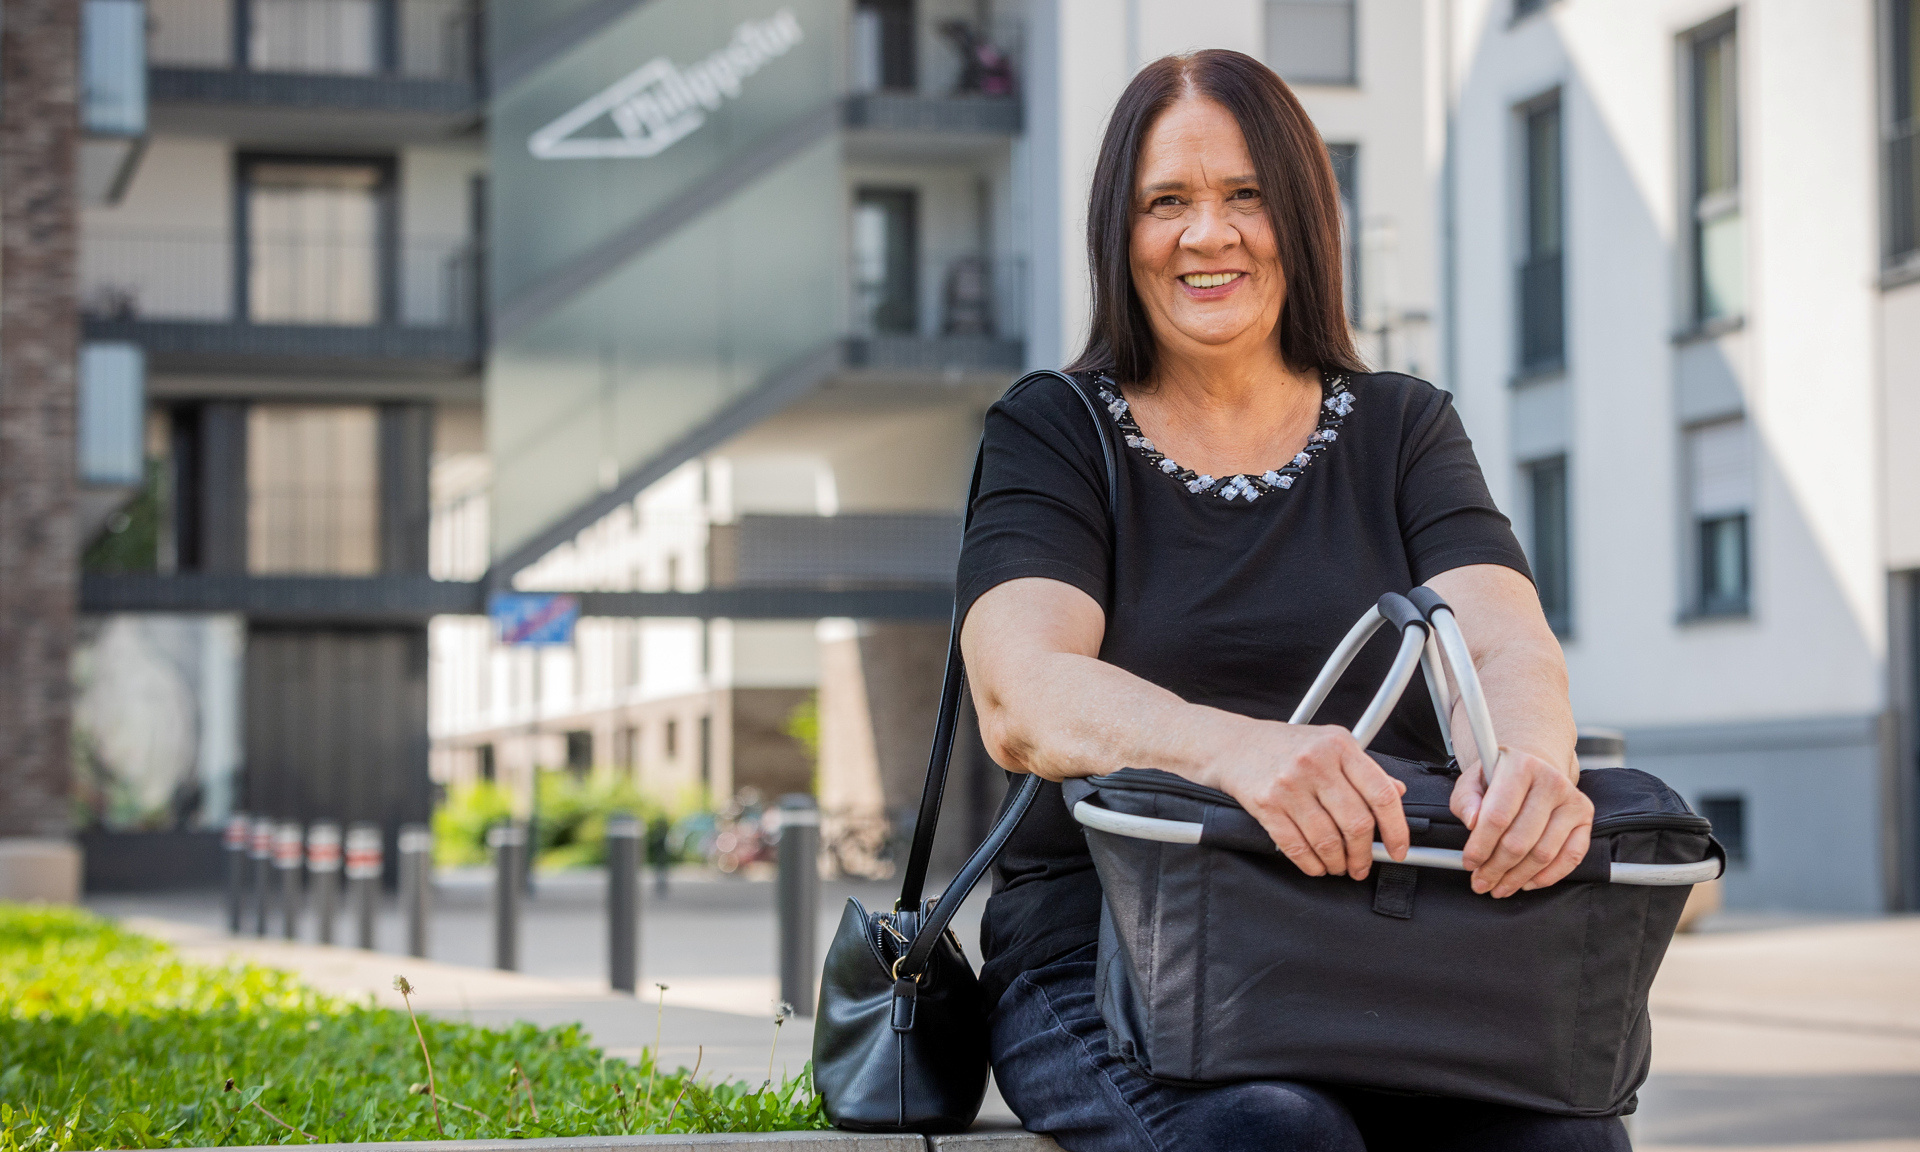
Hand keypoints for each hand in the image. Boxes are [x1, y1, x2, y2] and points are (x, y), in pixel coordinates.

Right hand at [1193, 717, 1410, 880]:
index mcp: (1340, 745)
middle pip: (1356, 823)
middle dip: (1363, 854)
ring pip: (1327, 840)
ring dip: (1338, 863)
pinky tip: (1316, 866)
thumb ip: (1365, 768)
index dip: (1396, 828)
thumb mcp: (1331, 744)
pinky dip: (1311, 864)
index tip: (1399, 849)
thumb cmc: (1286, 745)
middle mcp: (1316, 763)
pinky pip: (1296, 846)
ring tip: (1339, 866)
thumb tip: (1397, 792)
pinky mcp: (1266, 804)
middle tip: (1363, 865)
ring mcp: (1289, 784)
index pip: (1381, 793)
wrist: (1234, 745)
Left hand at [1450, 746, 1591, 896]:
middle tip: (1481, 882)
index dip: (1480, 846)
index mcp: (1520, 766)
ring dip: (1518, 877)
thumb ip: (1465, 800)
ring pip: (1543, 853)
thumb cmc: (1500, 777)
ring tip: (1500, 886)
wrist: (1535, 765)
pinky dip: (1547, 876)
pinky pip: (1571, 856)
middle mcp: (1550, 781)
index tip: (1469, 863)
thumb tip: (1472, 822)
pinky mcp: (1585, 816)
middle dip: (1496, 868)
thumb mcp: (1472, 780)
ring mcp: (1572, 800)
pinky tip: (1527, 882)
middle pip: (1520, 840)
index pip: (1498, 816)